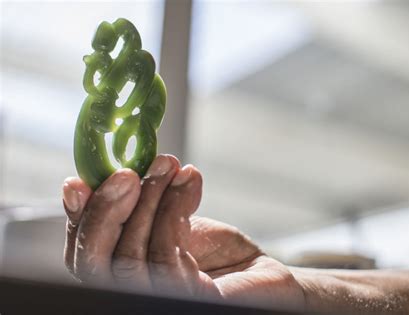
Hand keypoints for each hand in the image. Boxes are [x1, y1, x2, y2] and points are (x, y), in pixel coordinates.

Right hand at [62, 155, 304, 310]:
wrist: (258, 272)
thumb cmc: (215, 252)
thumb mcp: (171, 220)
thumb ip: (146, 206)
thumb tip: (121, 172)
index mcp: (123, 273)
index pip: (85, 253)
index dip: (79, 218)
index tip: (78, 181)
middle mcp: (133, 293)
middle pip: (94, 264)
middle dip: (106, 211)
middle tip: (127, 173)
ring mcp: (157, 301)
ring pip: (129, 256)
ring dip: (148, 200)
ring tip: (167, 165)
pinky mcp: (187, 301)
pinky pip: (166, 254)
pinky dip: (173, 210)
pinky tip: (187, 183)